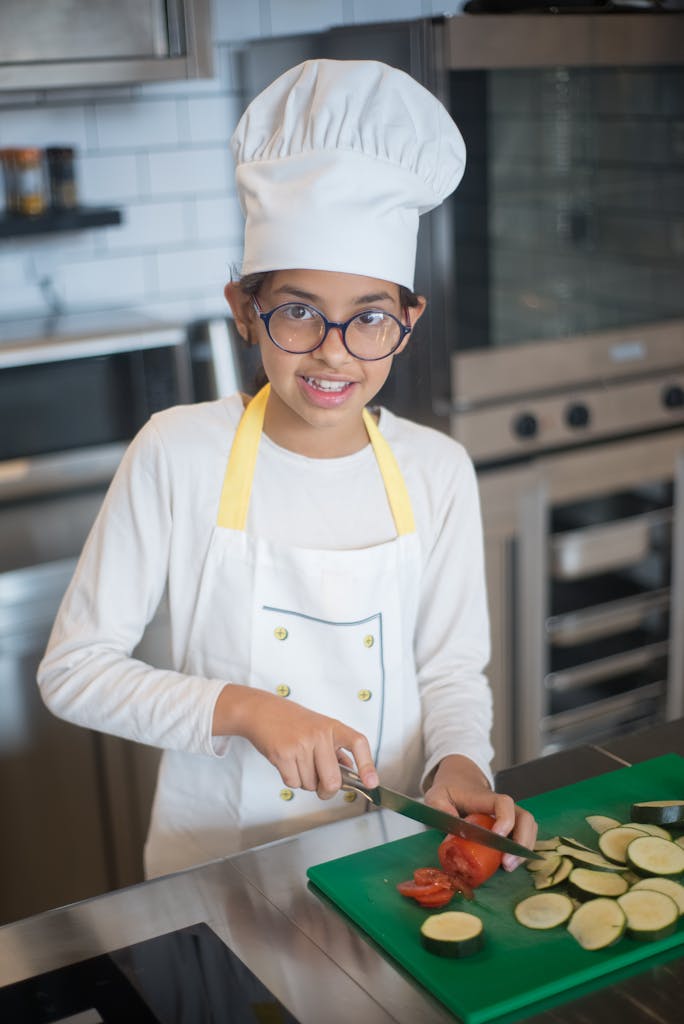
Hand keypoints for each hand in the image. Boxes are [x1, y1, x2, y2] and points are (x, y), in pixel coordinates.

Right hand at [214, 684, 378, 797]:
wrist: (263, 711)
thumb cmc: (292, 720)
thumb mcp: (320, 727)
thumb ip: (336, 749)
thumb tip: (352, 771)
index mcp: (333, 727)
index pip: (358, 743)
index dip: (367, 765)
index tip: (371, 782)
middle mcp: (320, 734)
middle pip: (332, 780)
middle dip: (327, 790)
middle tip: (322, 787)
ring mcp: (301, 744)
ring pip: (310, 785)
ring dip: (305, 782)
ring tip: (298, 762)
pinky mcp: (283, 754)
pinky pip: (293, 783)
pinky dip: (291, 780)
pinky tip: (287, 763)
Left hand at [424, 754, 537, 871]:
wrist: (459, 780)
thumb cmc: (448, 790)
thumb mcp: (436, 795)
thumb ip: (439, 806)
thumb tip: (452, 823)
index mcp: (484, 798)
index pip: (503, 803)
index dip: (505, 819)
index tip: (498, 837)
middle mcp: (501, 806)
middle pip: (525, 818)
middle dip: (522, 841)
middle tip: (507, 863)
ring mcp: (508, 814)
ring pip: (528, 827)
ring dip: (524, 848)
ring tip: (509, 867)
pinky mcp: (509, 824)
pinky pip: (524, 834)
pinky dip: (522, 849)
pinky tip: (509, 863)